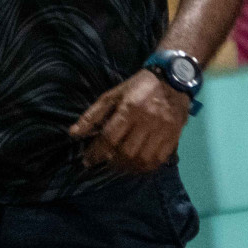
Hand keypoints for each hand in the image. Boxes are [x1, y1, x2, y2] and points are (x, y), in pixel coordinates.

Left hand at [69, 68, 188, 172]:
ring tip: (119, 165)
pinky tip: (137, 165)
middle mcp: (147, 121)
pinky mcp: (174, 137)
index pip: (110, 138)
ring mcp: (163, 130)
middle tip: (105, 162)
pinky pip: (159, 160)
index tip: (87, 160)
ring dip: (128, 168)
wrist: (173, 79)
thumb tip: (73, 134)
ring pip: (143, 159)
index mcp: (130, 108)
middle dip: (112, 162)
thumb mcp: (113, 95)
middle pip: (127, 152)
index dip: (96, 152)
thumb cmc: (138, 87)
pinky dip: (145, 167)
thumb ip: (93, 115)